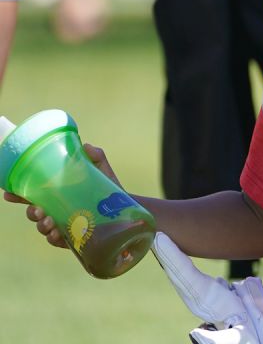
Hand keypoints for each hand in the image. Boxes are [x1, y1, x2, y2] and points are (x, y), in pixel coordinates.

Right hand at [2, 143, 119, 247]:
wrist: (126, 207)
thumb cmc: (108, 187)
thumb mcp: (102, 170)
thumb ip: (96, 157)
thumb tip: (86, 146)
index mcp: (57, 193)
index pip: (32, 193)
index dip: (18, 194)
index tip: (8, 193)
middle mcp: (56, 209)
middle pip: (33, 212)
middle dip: (31, 212)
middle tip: (37, 210)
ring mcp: (63, 224)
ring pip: (43, 227)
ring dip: (41, 225)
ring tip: (49, 222)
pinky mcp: (73, 237)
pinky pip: (57, 240)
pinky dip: (54, 238)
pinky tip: (57, 234)